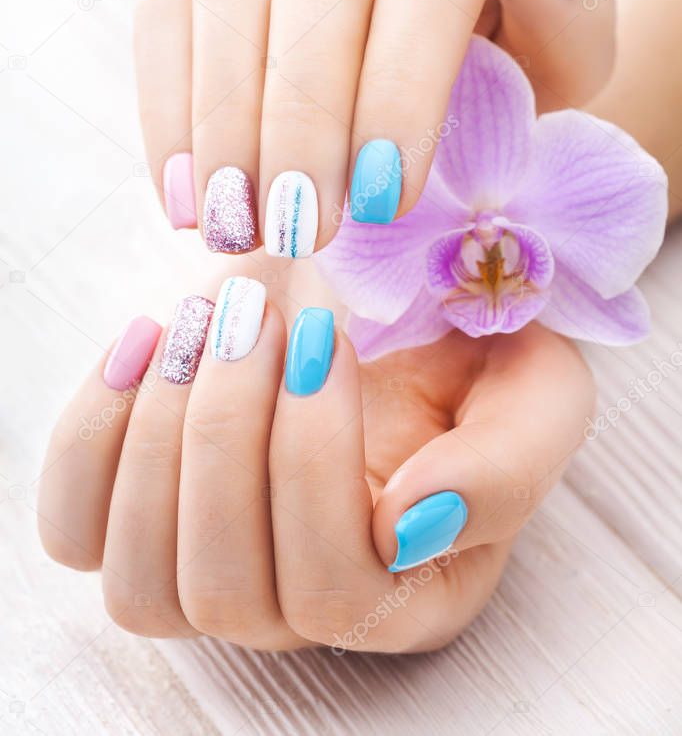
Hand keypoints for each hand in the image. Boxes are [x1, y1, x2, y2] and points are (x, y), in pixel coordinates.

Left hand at [38, 264, 592, 651]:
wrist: (396, 321)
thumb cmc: (468, 366)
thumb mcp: (534, 398)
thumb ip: (506, 469)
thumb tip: (407, 524)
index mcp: (403, 598)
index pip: (333, 587)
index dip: (314, 459)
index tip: (327, 332)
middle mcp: (296, 611)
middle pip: (223, 588)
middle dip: (230, 433)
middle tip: (258, 313)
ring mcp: (209, 571)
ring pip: (140, 581)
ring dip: (161, 435)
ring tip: (208, 322)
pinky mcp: (139, 521)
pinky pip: (76, 528)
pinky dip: (92, 436)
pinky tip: (147, 342)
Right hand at [135, 0, 614, 252]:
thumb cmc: (489, 37)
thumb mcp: (554, 45)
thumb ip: (568, 16)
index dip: (401, 85)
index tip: (385, 202)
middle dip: (304, 115)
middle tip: (300, 230)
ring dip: (225, 119)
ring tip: (236, 225)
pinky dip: (167, 103)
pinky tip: (183, 190)